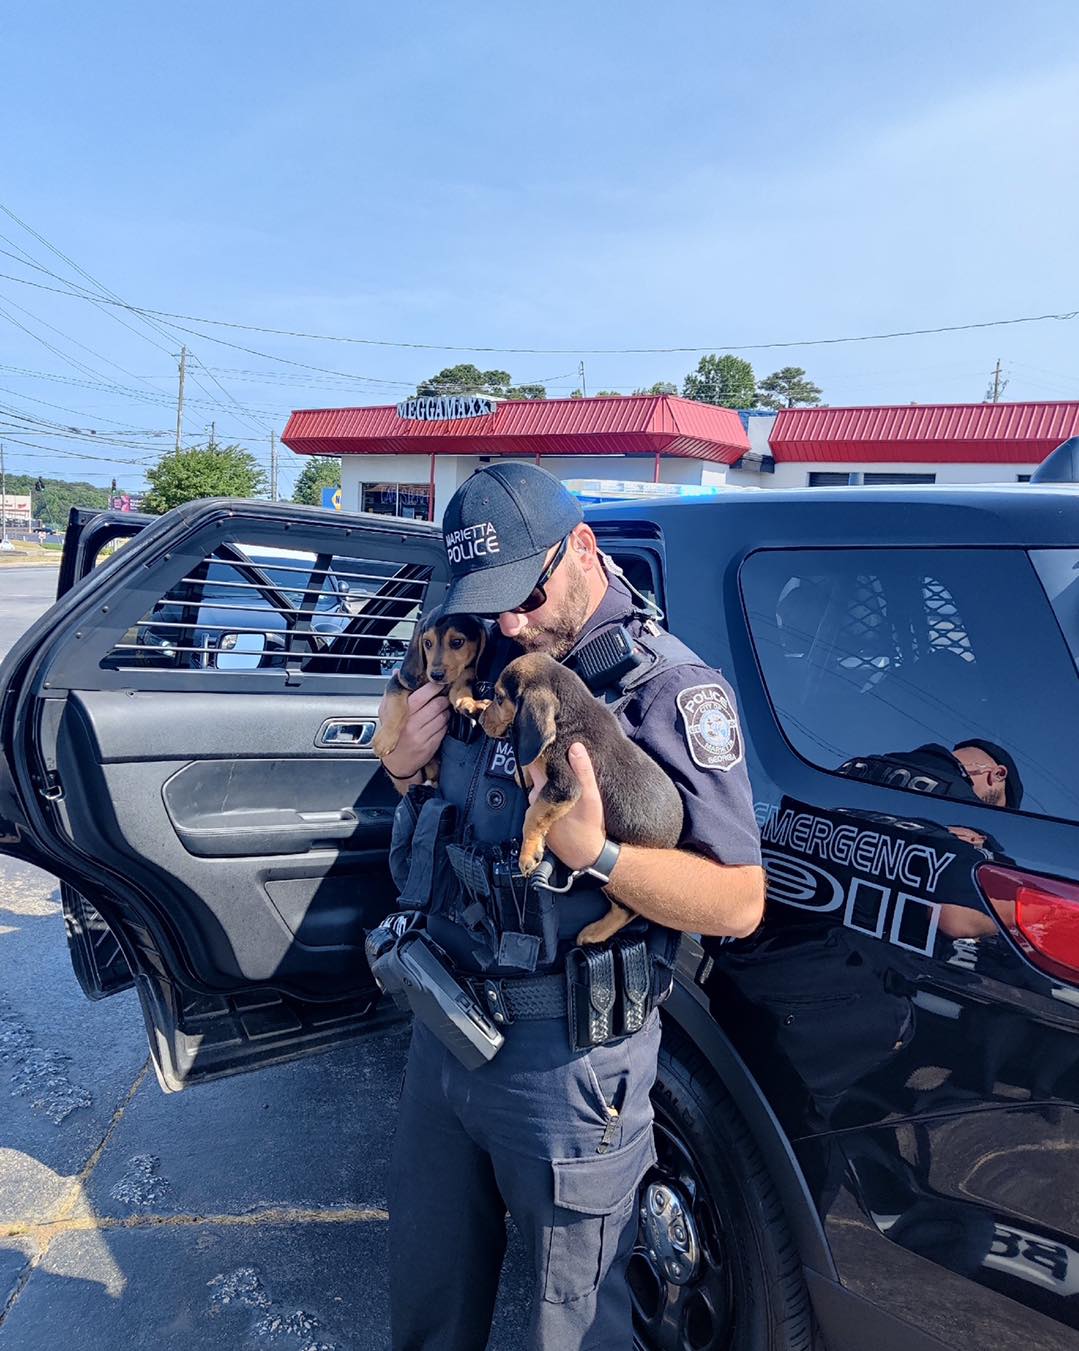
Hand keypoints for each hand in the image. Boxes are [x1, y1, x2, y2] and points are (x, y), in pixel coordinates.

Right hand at [378, 682, 449, 778]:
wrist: (396, 762)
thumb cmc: (392, 734)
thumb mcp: (386, 713)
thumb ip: (393, 692)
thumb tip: (397, 673)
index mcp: (401, 714)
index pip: (422, 695)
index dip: (434, 687)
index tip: (438, 682)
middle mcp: (412, 725)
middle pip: (437, 704)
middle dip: (443, 697)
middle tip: (445, 693)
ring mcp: (422, 736)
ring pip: (443, 716)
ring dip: (446, 709)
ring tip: (443, 707)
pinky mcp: (431, 745)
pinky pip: (444, 729)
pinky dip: (445, 722)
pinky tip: (442, 719)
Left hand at [527, 742, 606, 871]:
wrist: (586, 854)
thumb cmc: (589, 824)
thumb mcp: (591, 796)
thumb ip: (583, 770)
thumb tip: (575, 746)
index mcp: (544, 790)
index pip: (534, 763)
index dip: (540, 752)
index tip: (548, 744)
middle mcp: (534, 800)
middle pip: (535, 776)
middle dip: (544, 768)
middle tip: (559, 761)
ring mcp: (535, 813)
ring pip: (538, 789)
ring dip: (547, 784)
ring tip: (561, 780)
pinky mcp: (539, 822)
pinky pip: (540, 803)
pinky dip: (547, 798)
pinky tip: (560, 799)